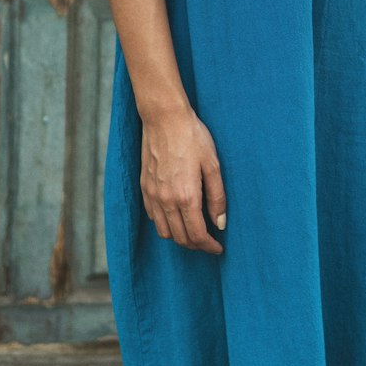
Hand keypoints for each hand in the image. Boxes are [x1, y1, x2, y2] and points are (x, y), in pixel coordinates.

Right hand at [139, 103, 227, 252]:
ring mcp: (153, 195)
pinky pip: (153, 217)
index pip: (197, 235)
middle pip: (180, 238)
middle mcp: (166, 201)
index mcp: (186, 197)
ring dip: (180, 237)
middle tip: (209, 241)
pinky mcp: (145, 187)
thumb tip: (221, 223)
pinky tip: (176, 215)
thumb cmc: (192, 137)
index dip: (209, 246)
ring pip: (164, 232)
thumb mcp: (213, 164)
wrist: (164, 117)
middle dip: (196, 245)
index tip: (218, 248)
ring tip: (193, 230)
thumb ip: (217, 197)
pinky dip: (165, 224)